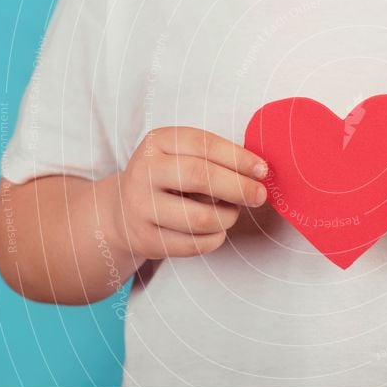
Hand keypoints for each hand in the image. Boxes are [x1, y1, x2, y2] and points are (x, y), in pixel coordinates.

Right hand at [112, 126, 267, 259]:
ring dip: (227, 217)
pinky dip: (216, 238)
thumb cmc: (168, 179)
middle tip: (260, 195)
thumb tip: (259, 172)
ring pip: (199, 218)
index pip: (203, 144)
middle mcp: (144, 171)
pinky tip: (216, 230)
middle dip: (238, 187)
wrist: (123, 211)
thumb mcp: (182, 155)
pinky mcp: (146, 239)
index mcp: (157, 142)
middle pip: (200, 176)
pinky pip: (194, 244)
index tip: (262, 170)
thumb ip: (215, 158)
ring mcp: (142, 207)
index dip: (238, 157)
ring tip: (232, 213)